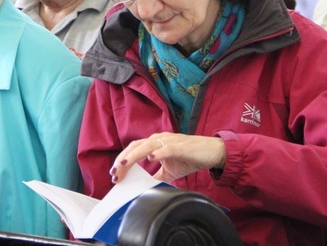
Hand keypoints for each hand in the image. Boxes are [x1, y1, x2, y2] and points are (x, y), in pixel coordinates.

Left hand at [109, 133, 224, 183]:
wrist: (212, 152)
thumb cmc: (191, 158)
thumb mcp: (169, 171)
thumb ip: (156, 176)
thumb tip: (143, 187)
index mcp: (155, 143)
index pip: (134, 150)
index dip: (123, 161)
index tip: (114, 175)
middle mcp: (160, 139)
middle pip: (136, 146)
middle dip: (123, 159)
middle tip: (114, 173)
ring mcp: (170, 141)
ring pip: (147, 145)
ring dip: (134, 155)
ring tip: (123, 165)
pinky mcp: (181, 146)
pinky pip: (167, 148)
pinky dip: (158, 152)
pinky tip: (151, 158)